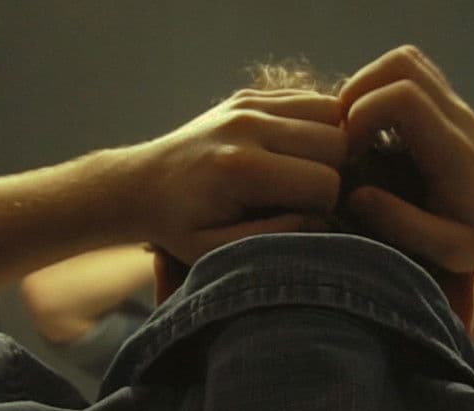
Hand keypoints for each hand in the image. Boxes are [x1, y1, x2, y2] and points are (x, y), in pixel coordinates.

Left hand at [121, 89, 346, 263]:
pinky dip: (315, 124)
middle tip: (309, 195)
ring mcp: (248, 104)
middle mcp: (247, 126)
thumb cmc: (178, 228)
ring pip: (331, 112)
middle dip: (334, 172)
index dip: (324, 208)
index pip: (324, 182)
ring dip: (329, 144)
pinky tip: (297, 151)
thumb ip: (275, 237)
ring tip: (308, 171)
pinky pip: (309, 98)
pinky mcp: (248, 95)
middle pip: (335, 140)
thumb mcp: (219, 252)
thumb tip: (323, 218)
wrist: (138, 185)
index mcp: (241, 168)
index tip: (302, 219)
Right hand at [338, 46, 473, 271]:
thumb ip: (401, 224)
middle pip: (401, 65)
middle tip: (345, 137)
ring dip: (368, 86)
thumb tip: (355, 195)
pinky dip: (383, 87)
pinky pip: (412, 72)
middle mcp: (456, 116)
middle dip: (358, 93)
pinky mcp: (450, 105)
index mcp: (452, 149)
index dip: (363, 115)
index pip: (403, 97)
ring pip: (405, 60)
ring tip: (356, 130)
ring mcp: (455, 105)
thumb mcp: (448, 248)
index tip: (351, 153)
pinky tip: (375, 127)